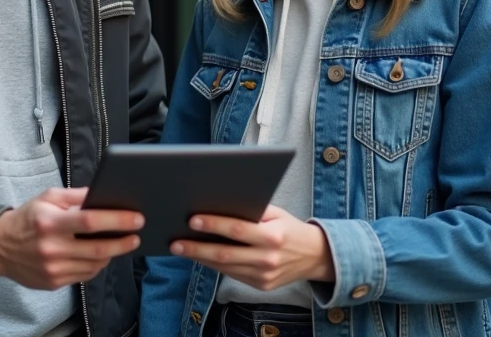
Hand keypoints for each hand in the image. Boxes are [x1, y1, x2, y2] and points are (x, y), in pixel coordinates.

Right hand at [0, 188, 142, 289]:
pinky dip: (97, 265)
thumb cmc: (28, 218)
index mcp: (50, 222)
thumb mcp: (48, 197)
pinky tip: (101, 256)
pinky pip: (84, 275)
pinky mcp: (53, 282)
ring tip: (120, 244)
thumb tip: (104, 194)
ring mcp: (52, 268)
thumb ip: (77, 195)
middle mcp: (51, 248)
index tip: (136, 218)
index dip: (117, 220)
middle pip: (97, 249)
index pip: (90, 222)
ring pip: (94, 265)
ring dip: (112, 255)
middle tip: (136, 236)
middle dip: (122, 242)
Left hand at [169, 205, 334, 290]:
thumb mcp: (276, 214)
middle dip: (197, 248)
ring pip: (225, 268)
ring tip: (181, 248)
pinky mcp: (261, 286)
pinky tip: (200, 256)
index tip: (192, 220)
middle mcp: (268, 258)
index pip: (237, 230)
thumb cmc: (290, 228)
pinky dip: (214, 265)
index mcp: (273, 236)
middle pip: (226, 254)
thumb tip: (219, 203)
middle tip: (176, 242)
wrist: (315, 256)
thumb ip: (252, 210)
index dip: (214, 225)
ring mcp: (264, 276)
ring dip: (201, 258)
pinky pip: (232, 275)